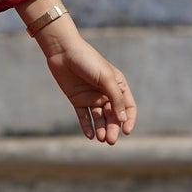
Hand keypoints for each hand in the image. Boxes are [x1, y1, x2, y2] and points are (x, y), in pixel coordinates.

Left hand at [35, 26, 136, 143]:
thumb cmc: (88, 60)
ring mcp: (91, 97)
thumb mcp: (106, 78)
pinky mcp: (77, 100)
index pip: (128, 106)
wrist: (63, 51)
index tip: (127, 131)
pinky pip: (84, 116)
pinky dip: (87, 126)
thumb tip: (123, 119)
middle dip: (113, 128)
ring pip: (99, 118)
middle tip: (110, 140)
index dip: (129, 119)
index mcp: (118, 85)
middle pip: (113, 116)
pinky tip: (90, 135)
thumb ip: (115, 98)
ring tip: (101, 139)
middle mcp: (106, 93)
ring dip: (101, 129)